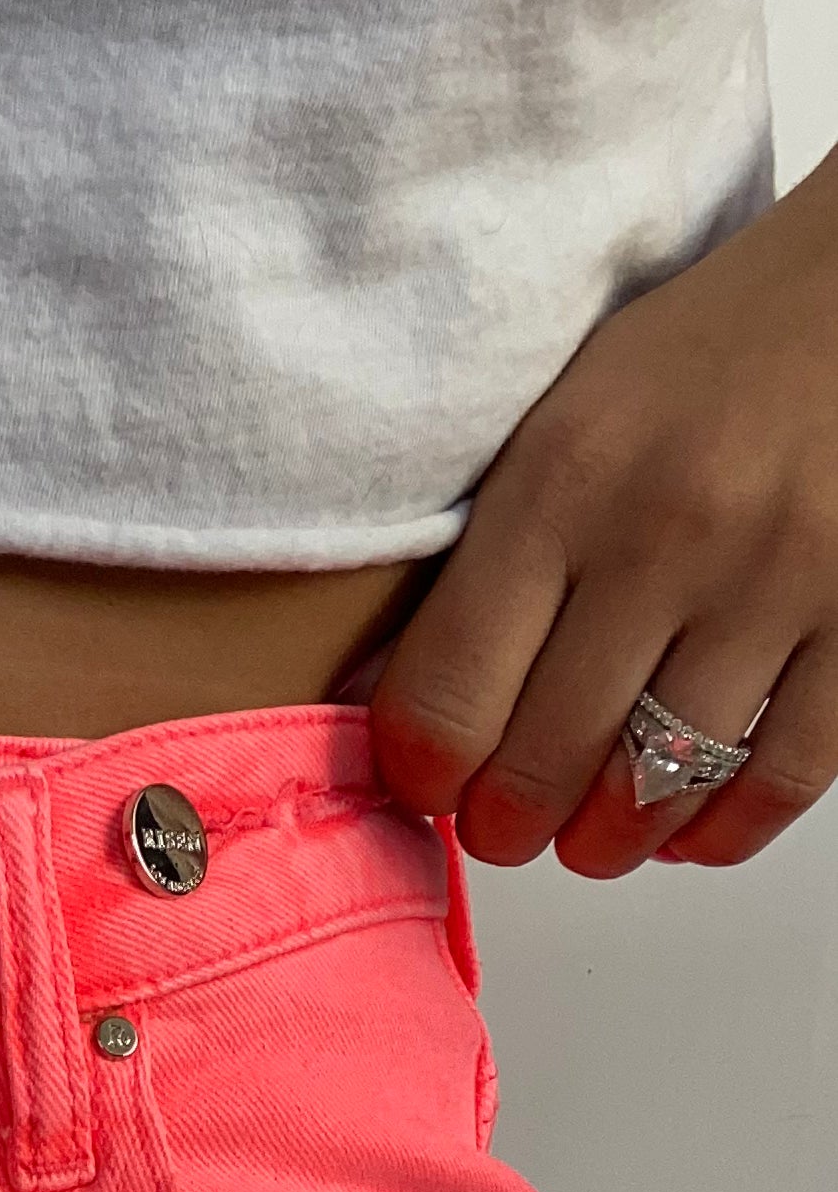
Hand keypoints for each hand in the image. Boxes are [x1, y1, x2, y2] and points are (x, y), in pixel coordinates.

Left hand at [369, 151, 837, 876]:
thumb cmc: (711, 352)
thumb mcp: (568, 413)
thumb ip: (494, 550)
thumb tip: (408, 699)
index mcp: (562, 479)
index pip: (446, 696)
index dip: (424, 774)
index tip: (430, 783)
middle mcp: (665, 533)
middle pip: (543, 764)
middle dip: (509, 824)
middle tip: (506, 824)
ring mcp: (777, 579)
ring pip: (658, 788)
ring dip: (609, 839)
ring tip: (592, 835)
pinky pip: (782, 776)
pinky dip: (723, 828)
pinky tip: (689, 827)